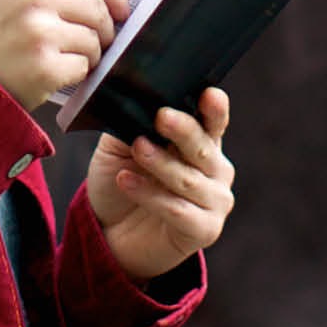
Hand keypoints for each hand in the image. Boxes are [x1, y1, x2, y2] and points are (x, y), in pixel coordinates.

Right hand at [0, 0, 127, 111]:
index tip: (123, 10)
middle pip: (98, 10)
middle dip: (103, 31)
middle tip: (94, 44)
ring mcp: (38, 31)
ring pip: (93, 41)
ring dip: (88, 55)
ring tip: (61, 58)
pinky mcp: (43, 66)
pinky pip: (82, 68)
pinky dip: (73, 75)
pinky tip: (50, 74)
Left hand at [86, 87, 234, 282]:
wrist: (110, 232)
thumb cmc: (122, 181)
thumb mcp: (119, 148)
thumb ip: (133, 124)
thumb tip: (136, 100)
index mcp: (202, 144)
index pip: (214, 122)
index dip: (214, 108)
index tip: (208, 94)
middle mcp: (216, 171)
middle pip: (203, 148)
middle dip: (183, 130)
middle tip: (162, 115)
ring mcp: (215, 202)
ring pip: (188, 180)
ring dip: (161, 163)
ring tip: (137, 148)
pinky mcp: (204, 231)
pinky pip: (178, 210)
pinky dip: (150, 195)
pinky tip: (126, 180)